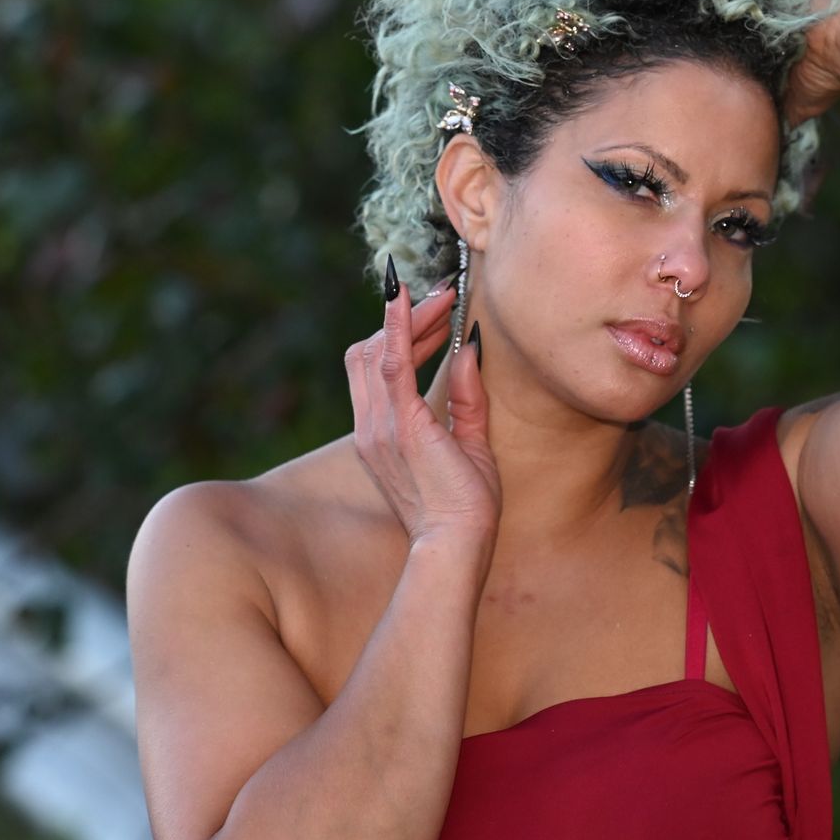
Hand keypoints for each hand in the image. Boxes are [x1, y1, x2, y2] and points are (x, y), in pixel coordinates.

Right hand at [345, 267, 500, 544]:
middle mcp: (371, 426)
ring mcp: (380, 426)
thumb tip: (470, 349)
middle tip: (442, 296)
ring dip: (409, 318)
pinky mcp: (401, 425)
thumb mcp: (470, 442)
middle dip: (405, 319)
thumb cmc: (465, 507)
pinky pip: (391, 364)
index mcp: (380, 433)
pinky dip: (397, 327)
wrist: (458, 544)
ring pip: (377, 351)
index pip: (376, 367)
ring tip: (442, 297)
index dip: (401, 334)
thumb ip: (467, 397)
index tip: (434, 314)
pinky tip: (405, 299)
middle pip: (368, 351)